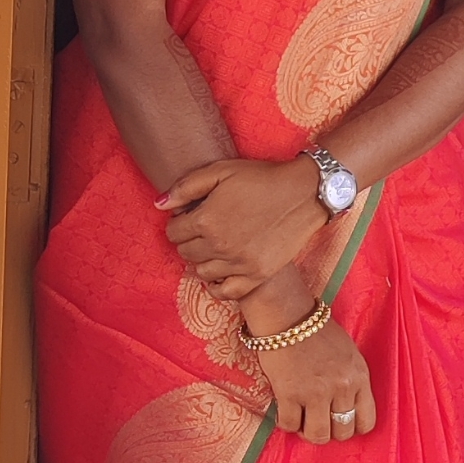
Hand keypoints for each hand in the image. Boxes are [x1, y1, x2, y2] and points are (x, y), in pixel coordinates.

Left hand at [158, 156, 324, 298]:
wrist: (304, 193)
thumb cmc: (261, 178)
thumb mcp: (221, 171)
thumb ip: (186, 187)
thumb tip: (159, 204)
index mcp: (205, 220)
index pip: (173, 233)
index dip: (179, 223)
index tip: (190, 216)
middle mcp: (218, 246)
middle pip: (185, 253)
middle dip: (189, 240)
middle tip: (204, 229)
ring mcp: (238, 264)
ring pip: (201, 272)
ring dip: (202, 260)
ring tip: (214, 246)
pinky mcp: (256, 275)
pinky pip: (224, 292)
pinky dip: (216, 285)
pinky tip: (219, 272)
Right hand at [257, 315, 375, 443]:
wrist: (288, 315)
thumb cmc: (318, 331)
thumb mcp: (349, 353)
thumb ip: (352, 379)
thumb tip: (346, 407)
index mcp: (359, 376)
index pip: (367, 421)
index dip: (352, 427)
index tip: (340, 422)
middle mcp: (341, 387)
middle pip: (342, 432)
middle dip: (330, 431)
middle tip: (318, 421)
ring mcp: (315, 392)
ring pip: (317, 435)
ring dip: (308, 433)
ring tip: (302, 421)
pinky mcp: (289, 393)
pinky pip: (290, 425)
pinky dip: (286, 424)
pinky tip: (285, 412)